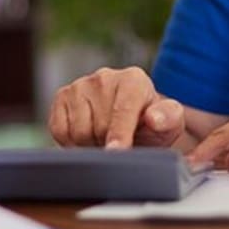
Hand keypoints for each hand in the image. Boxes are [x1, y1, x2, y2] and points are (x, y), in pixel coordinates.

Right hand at [48, 67, 184, 148]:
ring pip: (78, 132)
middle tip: (120, 145)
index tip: (117, 151)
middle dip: (108, 144)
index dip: (120, 134)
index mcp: (134, 80)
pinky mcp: (61, 96)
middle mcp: (104, 77)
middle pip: (99, 127)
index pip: (123, 110)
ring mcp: (80, 85)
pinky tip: (88, 136)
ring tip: (105, 139)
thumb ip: (168, 119)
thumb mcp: (169, 124)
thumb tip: (154, 118)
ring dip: (91, 145)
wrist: (130, 121)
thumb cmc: (150, 124)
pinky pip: (59, 131)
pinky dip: (72, 142)